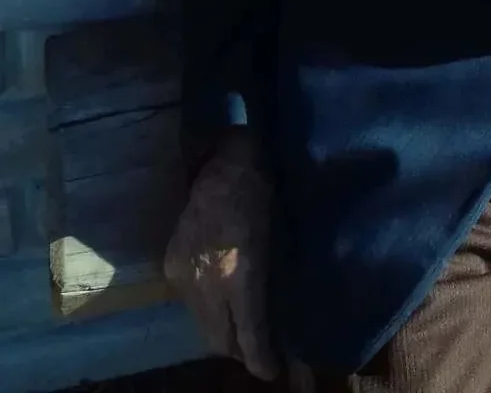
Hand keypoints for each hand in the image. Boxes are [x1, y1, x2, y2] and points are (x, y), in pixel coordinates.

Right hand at [164, 136, 278, 380]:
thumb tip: (274, 318)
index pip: (249, 337)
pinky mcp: (171, 266)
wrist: (223, 164)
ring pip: (202, 325)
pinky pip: (189, 303)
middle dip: (239, 350)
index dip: (261, 360)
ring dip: (220, 330)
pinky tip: (219, 296)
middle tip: (255, 347)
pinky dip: (205, 308)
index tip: (271, 369)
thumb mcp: (275, 245)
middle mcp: (209, 284)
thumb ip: (267, 287)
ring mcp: (185, 276)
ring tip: (238, 322)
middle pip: (220, 341)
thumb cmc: (261, 197)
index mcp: (240, 278)